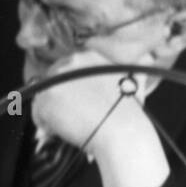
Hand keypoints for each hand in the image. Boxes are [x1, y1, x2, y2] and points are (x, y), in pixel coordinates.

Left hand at [31, 48, 146, 150]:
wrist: (121, 130)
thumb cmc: (129, 111)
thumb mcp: (134, 78)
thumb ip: (129, 67)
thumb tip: (147, 56)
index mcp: (88, 56)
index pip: (68, 69)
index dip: (71, 88)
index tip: (77, 101)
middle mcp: (69, 63)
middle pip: (53, 82)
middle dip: (60, 99)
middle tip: (73, 115)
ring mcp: (54, 81)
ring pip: (44, 98)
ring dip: (53, 113)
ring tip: (70, 125)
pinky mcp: (45, 101)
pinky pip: (38, 115)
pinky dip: (46, 125)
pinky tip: (62, 131)